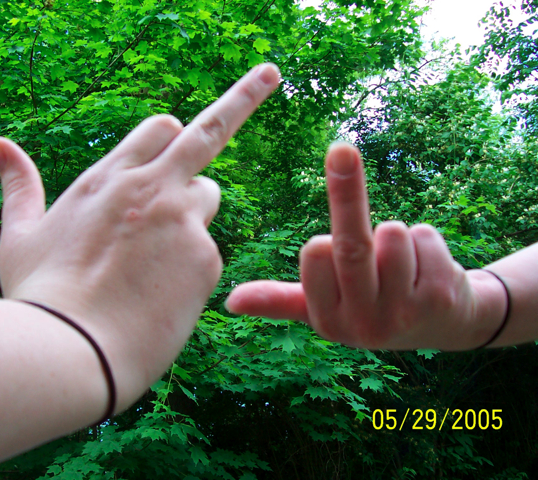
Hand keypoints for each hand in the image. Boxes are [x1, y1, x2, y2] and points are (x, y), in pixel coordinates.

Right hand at [0, 64, 279, 411]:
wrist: (70, 352)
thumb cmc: (41, 297)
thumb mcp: (20, 236)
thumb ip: (19, 186)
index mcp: (109, 178)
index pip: (159, 127)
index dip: (172, 131)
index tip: (193, 123)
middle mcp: (152, 188)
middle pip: (208, 132)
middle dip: (233, 111)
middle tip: (268, 75)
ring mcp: (182, 221)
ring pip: (207, 196)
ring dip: (191, 212)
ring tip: (154, 258)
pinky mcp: (206, 259)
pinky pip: (208, 251)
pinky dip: (190, 268)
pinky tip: (160, 297)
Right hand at [226, 143, 506, 349]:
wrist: (442, 325)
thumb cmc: (371, 306)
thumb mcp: (322, 308)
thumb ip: (279, 300)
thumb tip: (230, 302)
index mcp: (328, 321)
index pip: (317, 263)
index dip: (320, 247)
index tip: (322, 244)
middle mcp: (365, 324)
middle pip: (351, 245)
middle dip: (345, 189)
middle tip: (341, 148)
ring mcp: (406, 313)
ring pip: (392, 235)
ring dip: (395, 234)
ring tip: (399, 261)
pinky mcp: (441, 299)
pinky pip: (424, 238)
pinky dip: (425, 240)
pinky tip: (428, 268)